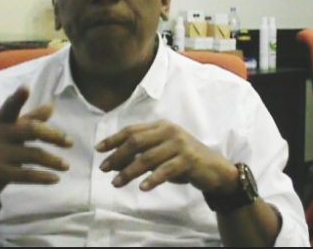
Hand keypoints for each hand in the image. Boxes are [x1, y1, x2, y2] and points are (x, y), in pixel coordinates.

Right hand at [0, 87, 72, 200]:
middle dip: (53, 135)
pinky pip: (26, 175)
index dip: (17, 98)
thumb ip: (29, 119)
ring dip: (53, 161)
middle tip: (70, 142)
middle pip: (31, 130)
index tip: (25, 88)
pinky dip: (43, 177)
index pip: (9, 107)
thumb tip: (51, 106)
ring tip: (67, 166)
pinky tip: (56, 179)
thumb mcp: (6, 131)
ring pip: (32, 154)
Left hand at [95, 119, 236, 193]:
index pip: (133, 130)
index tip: (99, 150)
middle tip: (104, 169)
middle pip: (137, 142)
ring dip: (129, 171)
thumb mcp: (163, 151)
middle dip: (117, 155)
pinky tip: (142, 187)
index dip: (114, 139)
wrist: (214, 169)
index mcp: (162, 126)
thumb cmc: (184, 160)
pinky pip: (165, 170)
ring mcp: (180, 144)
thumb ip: (143, 151)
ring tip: (116, 183)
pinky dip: (152, 179)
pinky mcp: (188, 159)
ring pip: (148, 157)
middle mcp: (170, 131)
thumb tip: (115, 160)